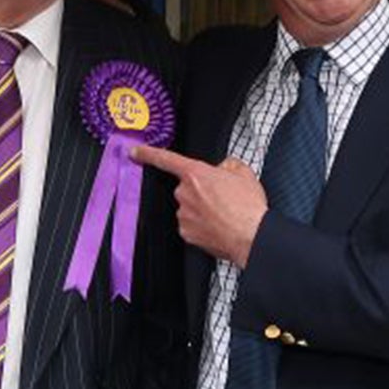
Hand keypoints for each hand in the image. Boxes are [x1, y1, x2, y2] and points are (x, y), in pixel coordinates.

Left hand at [131, 143, 267, 267]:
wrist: (253, 236)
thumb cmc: (249, 207)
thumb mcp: (244, 174)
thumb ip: (228, 165)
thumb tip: (222, 168)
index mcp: (196, 174)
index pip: (166, 159)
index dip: (147, 153)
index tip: (135, 152)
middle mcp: (184, 193)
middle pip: (186, 188)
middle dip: (201, 192)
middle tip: (222, 199)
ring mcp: (183, 214)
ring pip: (189, 207)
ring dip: (202, 209)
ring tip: (224, 215)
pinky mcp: (185, 232)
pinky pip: (190, 224)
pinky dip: (202, 225)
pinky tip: (218, 226)